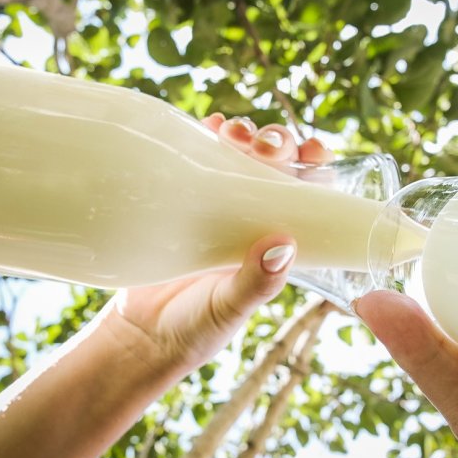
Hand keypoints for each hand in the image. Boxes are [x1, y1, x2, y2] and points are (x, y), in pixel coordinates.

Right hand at [0, 115, 334, 457]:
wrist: (140, 335)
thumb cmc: (196, 329)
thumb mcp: (230, 308)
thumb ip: (256, 284)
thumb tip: (284, 245)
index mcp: (276, 241)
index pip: (308, 196)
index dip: (317, 168)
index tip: (317, 150)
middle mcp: (252, 217)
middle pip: (277, 166)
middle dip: (279, 144)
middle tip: (267, 146)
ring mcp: (217, 205)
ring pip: (240, 155)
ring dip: (246, 134)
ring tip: (233, 132)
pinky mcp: (181, 197)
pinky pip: (197, 158)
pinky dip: (206, 135)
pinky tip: (209, 123)